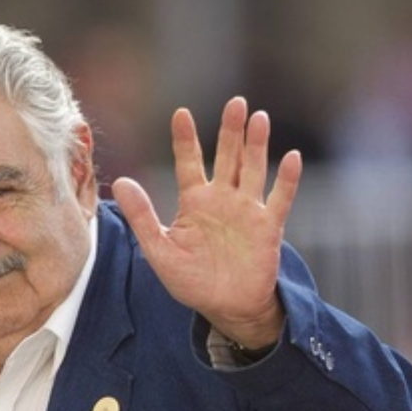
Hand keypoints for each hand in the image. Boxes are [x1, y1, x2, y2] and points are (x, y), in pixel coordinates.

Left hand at [111, 97, 300, 347]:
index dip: (186, 139)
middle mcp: (222, 200)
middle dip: (230, 131)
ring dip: (257, 145)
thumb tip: (119, 182)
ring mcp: (247, 211)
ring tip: (259, 118)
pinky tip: (292, 158)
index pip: (189, 162)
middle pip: (227, 157)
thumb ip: (141, 215)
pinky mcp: (268, 227)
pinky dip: (287, 180)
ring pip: (253, 170)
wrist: (225, 308)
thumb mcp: (159, 250)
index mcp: (194, 202)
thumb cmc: (191, 281)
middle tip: (235, 102)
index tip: (181, 113)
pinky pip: (279, 199)